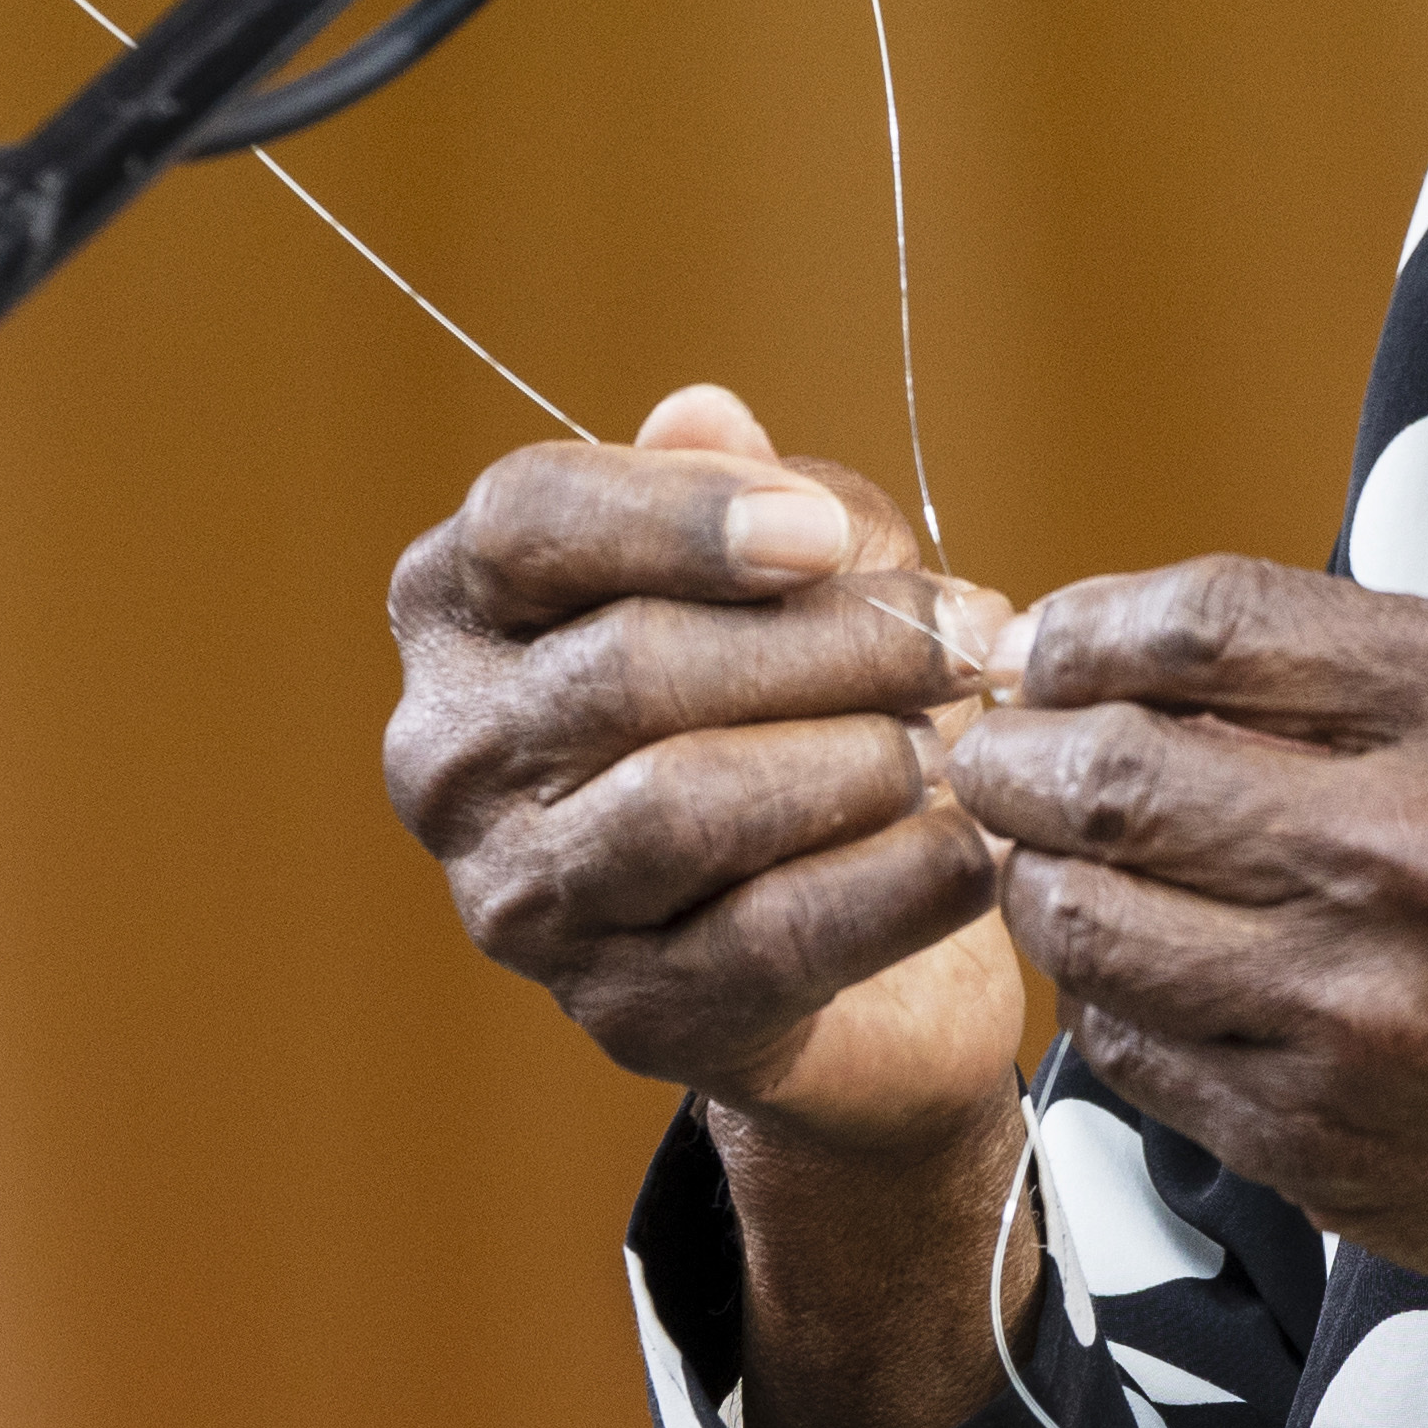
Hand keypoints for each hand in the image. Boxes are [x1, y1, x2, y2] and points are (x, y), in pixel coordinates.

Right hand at [381, 385, 1020, 1144]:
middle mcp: (452, 755)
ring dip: (858, 761)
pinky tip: (976, 849)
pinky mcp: (622, 1012)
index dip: (679, 515)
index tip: (825, 534)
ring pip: (687, 807)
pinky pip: (767, 938)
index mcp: (460, 605)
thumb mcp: (783, 567)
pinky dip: (893, 885)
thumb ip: (749, 488)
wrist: (845, 920)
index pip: (526, 520)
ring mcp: (520, 898)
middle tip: (968, 634)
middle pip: (632, 666)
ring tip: (959, 741)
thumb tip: (704, 415)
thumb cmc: (792, 692)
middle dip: (833, 644)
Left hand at [953, 558, 1427, 1362]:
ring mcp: (1356, 1006)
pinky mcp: (1320, 1135)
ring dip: (1039, 874)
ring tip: (1048, 855)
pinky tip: (1141, 966)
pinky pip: (1134, 1050)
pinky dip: (1109, 995)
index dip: (1094, 623)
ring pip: (1092, 921)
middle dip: (1016, 748)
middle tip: (995, 745)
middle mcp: (1417, 850)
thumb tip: (1184, 658)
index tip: (1057, 638)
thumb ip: (1390, 670)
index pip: (1212, 626)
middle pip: (1114, 770)